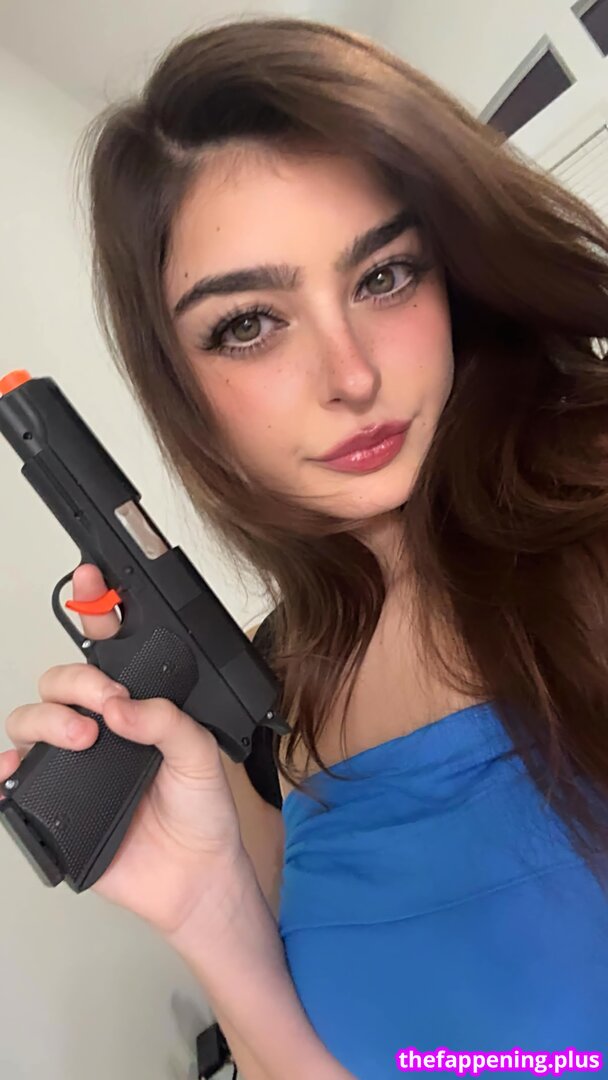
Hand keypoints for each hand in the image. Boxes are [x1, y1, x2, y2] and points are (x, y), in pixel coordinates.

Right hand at [0, 564, 247, 937]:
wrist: (194, 878)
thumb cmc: (202, 814)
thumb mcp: (202, 755)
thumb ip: (168, 722)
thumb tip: (124, 708)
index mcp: (137, 706)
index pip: (109, 649)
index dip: (97, 609)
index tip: (94, 580)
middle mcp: (100, 727)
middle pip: (61, 680)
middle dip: (78, 681)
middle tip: (109, 704)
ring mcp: (73, 762)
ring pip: (31, 718)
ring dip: (49, 718)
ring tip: (84, 740)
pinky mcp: (52, 801)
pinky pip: (10, 778)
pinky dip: (0, 767)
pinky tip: (14, 765)